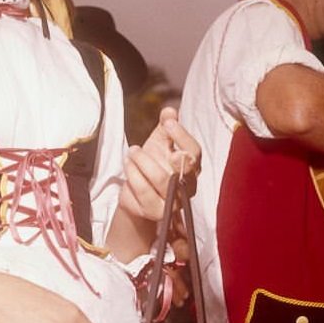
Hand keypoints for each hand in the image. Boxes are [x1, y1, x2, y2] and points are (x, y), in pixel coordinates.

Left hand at [118, 108, 201, 222]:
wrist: (137, 189)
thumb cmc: (154, 162)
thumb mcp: (159, 141)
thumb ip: (166, 125)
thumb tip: (170, 110)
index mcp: (193, 166)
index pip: (195, 151)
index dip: (182, 136)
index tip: (167, 123)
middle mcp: (187, 185)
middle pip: (181, 170)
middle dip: (161, 155)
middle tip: (137, 146)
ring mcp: (173, 201)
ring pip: (160, 180)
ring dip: (141, 163)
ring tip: (131, 152)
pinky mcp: (157, 212)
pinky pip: (144, 192)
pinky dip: (133, 176)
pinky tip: (128, 165)